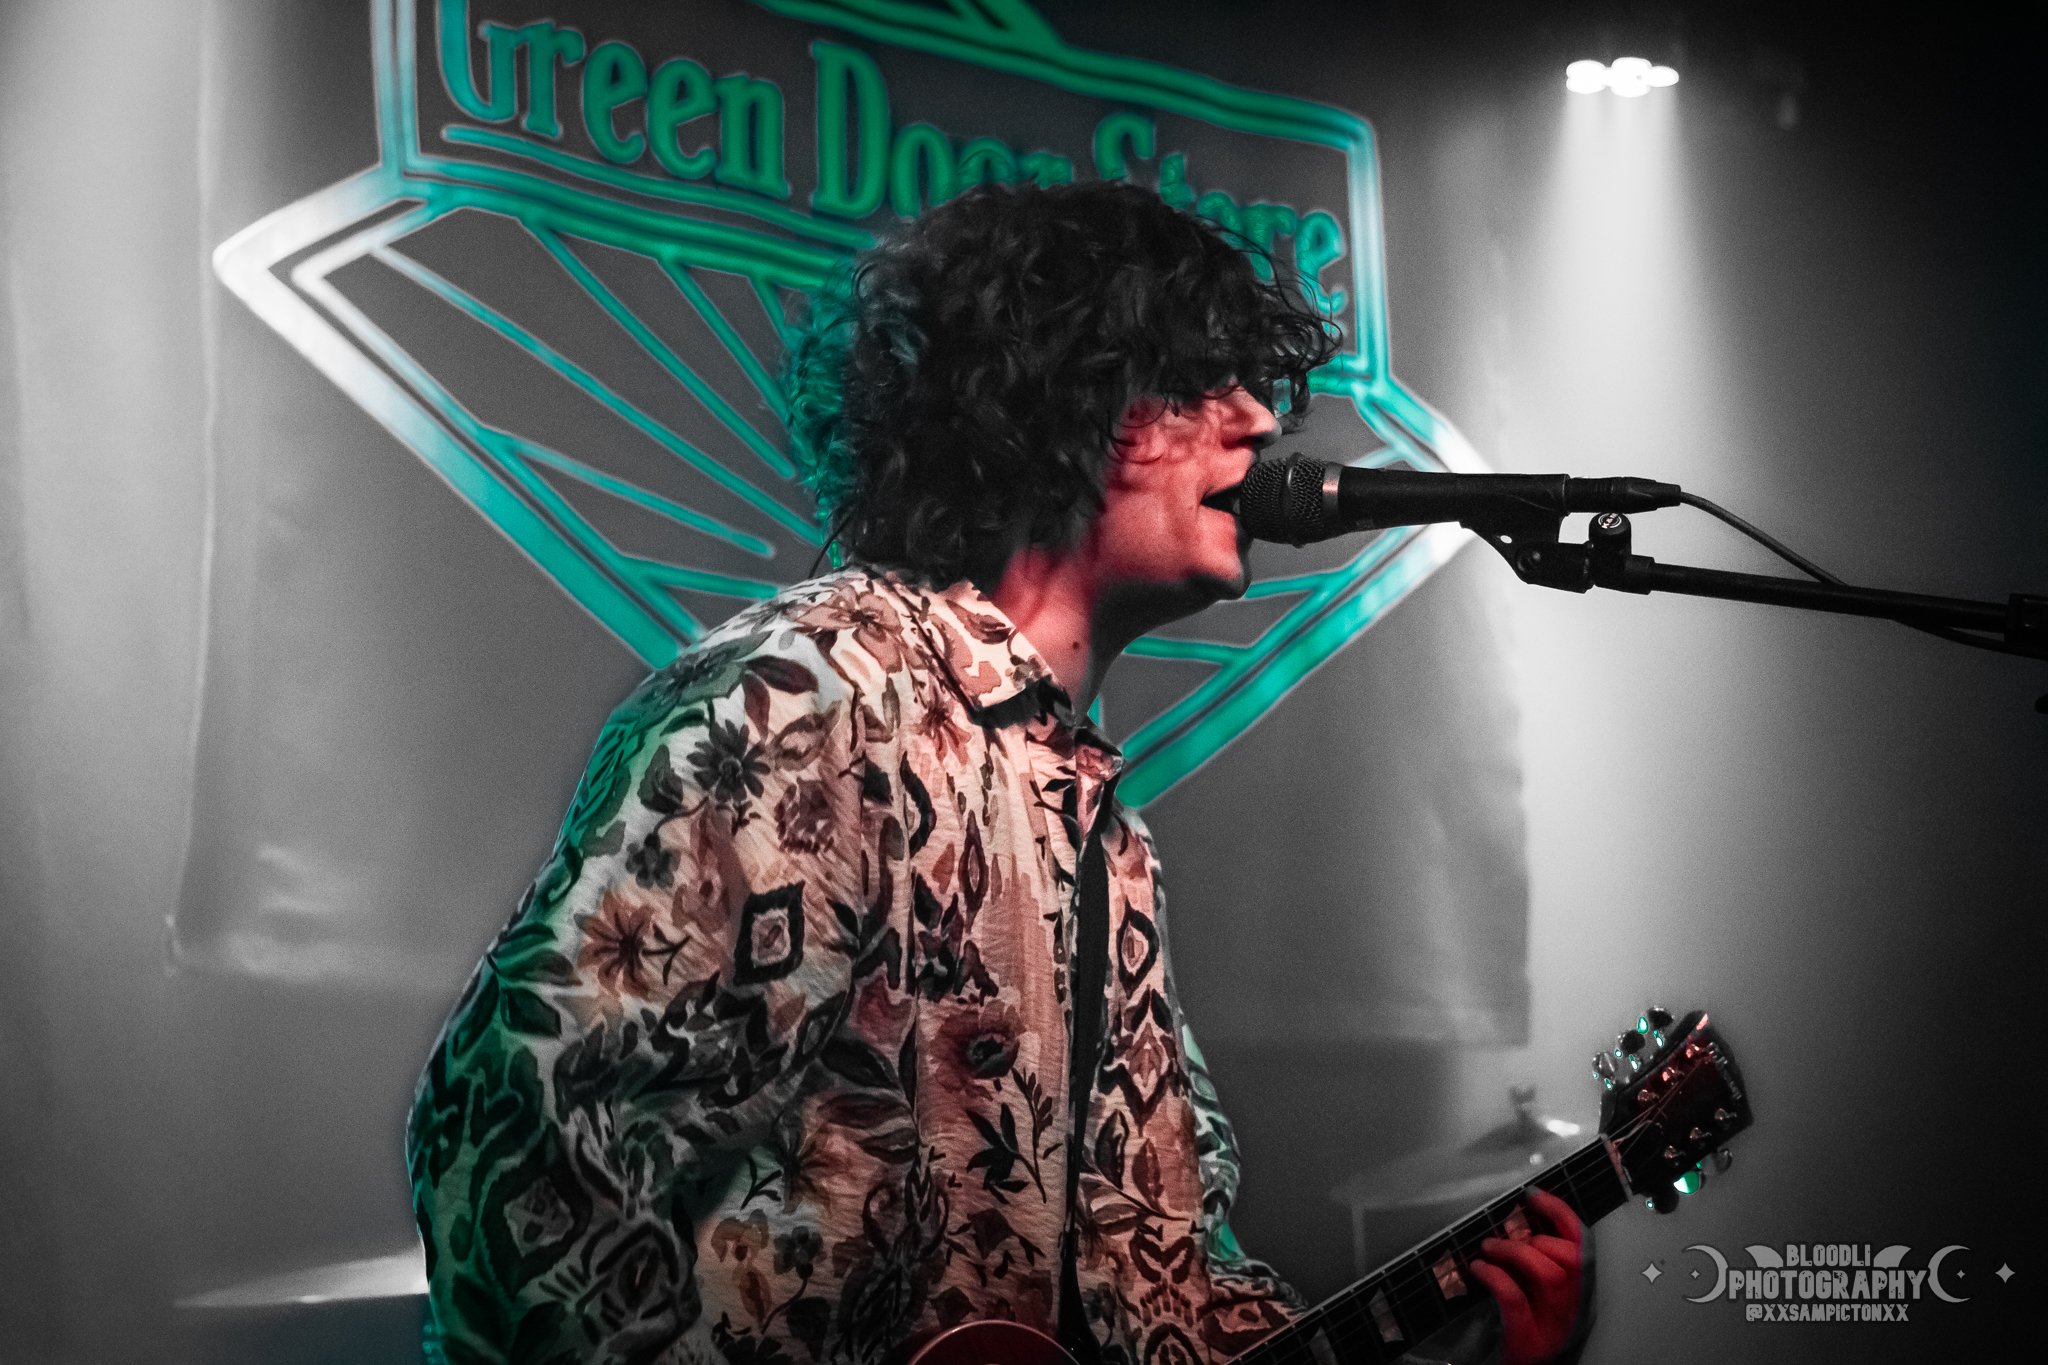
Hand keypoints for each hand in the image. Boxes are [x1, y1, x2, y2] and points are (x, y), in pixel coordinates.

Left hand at [1466, 1188, 1582, 1364]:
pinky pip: (1515, 1300)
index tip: (1533, 1195)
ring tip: (1488, 1248)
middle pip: (1574, 1260)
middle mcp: (1575, 1313)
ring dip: (1515, 1252)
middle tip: (1503, 1238)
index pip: (1585, 1246)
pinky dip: (1495, 1276)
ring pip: (1550, 1276)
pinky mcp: (1528, 1344)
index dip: (1561, 1214)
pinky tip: (1478, 1269)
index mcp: (1580, 1296)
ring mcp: (1554, 1329)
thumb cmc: (1518, 1331)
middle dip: (1537, 1237)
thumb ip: (1535, 1264)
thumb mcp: (1536, 1295)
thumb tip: (1515, 1222)